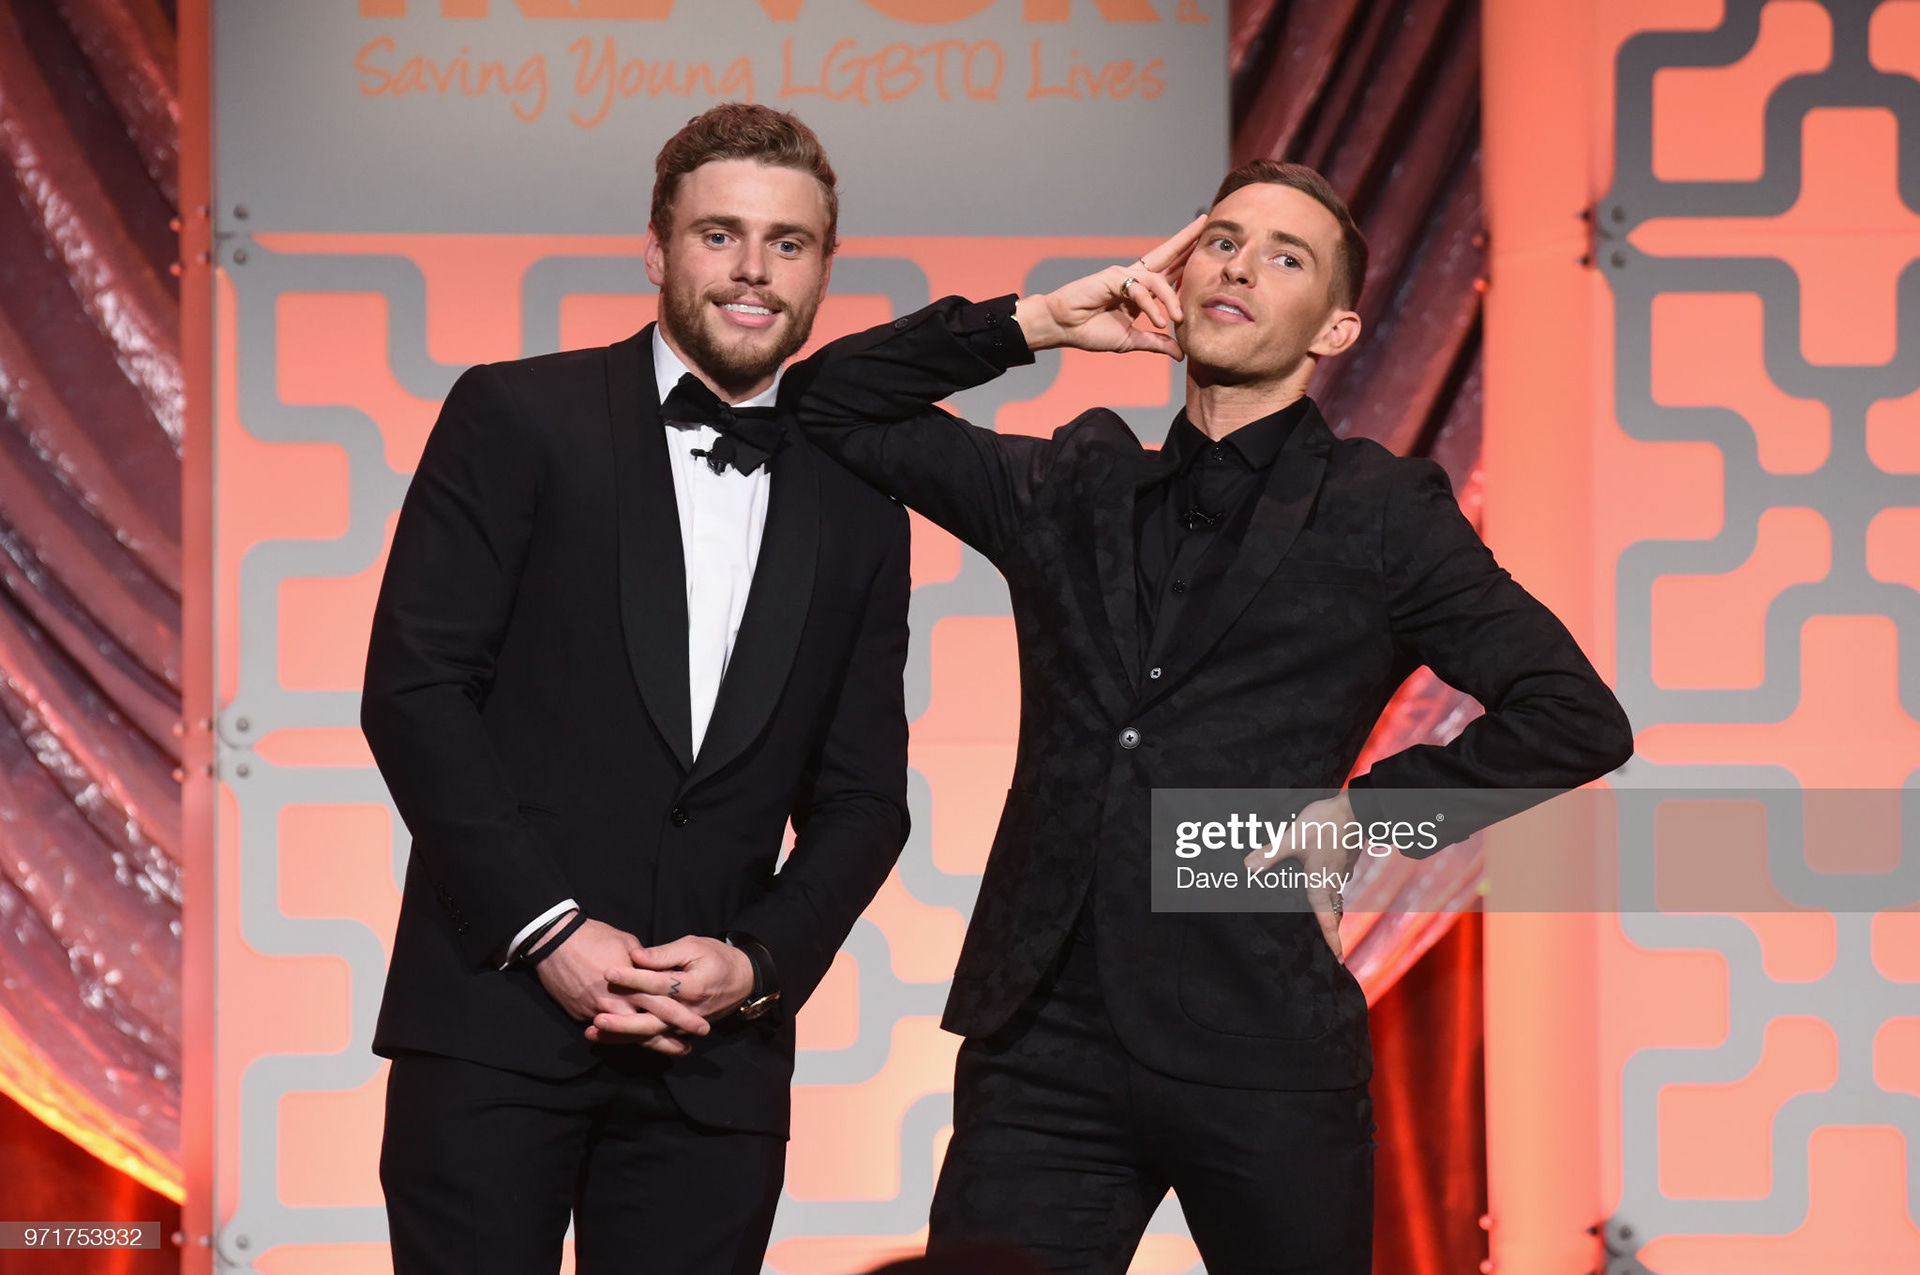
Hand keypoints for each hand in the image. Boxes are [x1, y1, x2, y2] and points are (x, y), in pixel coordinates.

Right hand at [535, 917, 710, 1053]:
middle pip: (648, 1027)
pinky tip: (635, 1040)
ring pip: (627, 1035)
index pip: (664, 1005)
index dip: (683, 1018)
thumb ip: (645, 961)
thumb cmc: (593, 937)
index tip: (700, 1026)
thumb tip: (657, 971)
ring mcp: (597, 1011)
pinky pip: (606, 1030)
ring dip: (649, 1044)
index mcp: (633, 982)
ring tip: (669, 1050)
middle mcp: (617, 1001)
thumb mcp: (626, 942)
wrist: (554, 942)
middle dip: (670, 1040)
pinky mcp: (582, 1015)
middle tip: (689, 1048)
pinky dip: (621, 1037)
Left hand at [588, 935, 755, 1050]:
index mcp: (692, 986)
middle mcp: (688, 1011)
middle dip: (623, 1020)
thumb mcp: (693, 947)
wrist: (743, 980)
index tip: (608, 972)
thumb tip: (636, 956)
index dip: (633, 977)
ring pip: (650, 1034)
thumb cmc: (716, 958)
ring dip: (621, 1035)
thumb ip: (664, 954)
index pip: (658, 983)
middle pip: (652, 1020)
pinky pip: (654, 1038)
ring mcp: (684, 1025)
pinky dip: (630, 1039)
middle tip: (596, 1016)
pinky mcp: (679, 1030)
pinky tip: (607, 1038)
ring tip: (594, 1031)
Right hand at [1011, 215, 1206, 356]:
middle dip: (1187, 239)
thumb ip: (1156, 344)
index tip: (1205, 250)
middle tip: (1207, 223)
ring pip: (1158, 280)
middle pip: (1166, 254)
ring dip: (1171, 300)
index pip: (1169, 272)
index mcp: (1140, 292)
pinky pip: (1140, 289)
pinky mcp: (1113, 276)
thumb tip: (1181, 354)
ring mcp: (1124, 275)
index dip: (1186, 261)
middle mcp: (1134, 278)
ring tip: (1177, 320)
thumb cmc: (1090, 332)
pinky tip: (1158, 321)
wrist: (1063, 328)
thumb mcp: (1131, 341)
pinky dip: (1151, 306)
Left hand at [1243, 792, 1358, 962]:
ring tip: (1327, 920)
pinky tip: (1325, 884)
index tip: (1339, 960)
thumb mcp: (1293, 838)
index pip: (1327, 921)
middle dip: (1331, 930)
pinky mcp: (1345, 860)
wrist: (1355, 808)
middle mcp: (1333, 882)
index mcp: (1320, 884)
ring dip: (1332, 911)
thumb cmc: (1325, 824)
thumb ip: (1271, 853)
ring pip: (1336, 898)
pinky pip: (1338, 883)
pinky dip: (1332, 890)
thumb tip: (1248, 867)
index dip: (1333, 942)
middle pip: (1333, 914)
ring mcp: (1341, 871)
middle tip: (1331, 947)